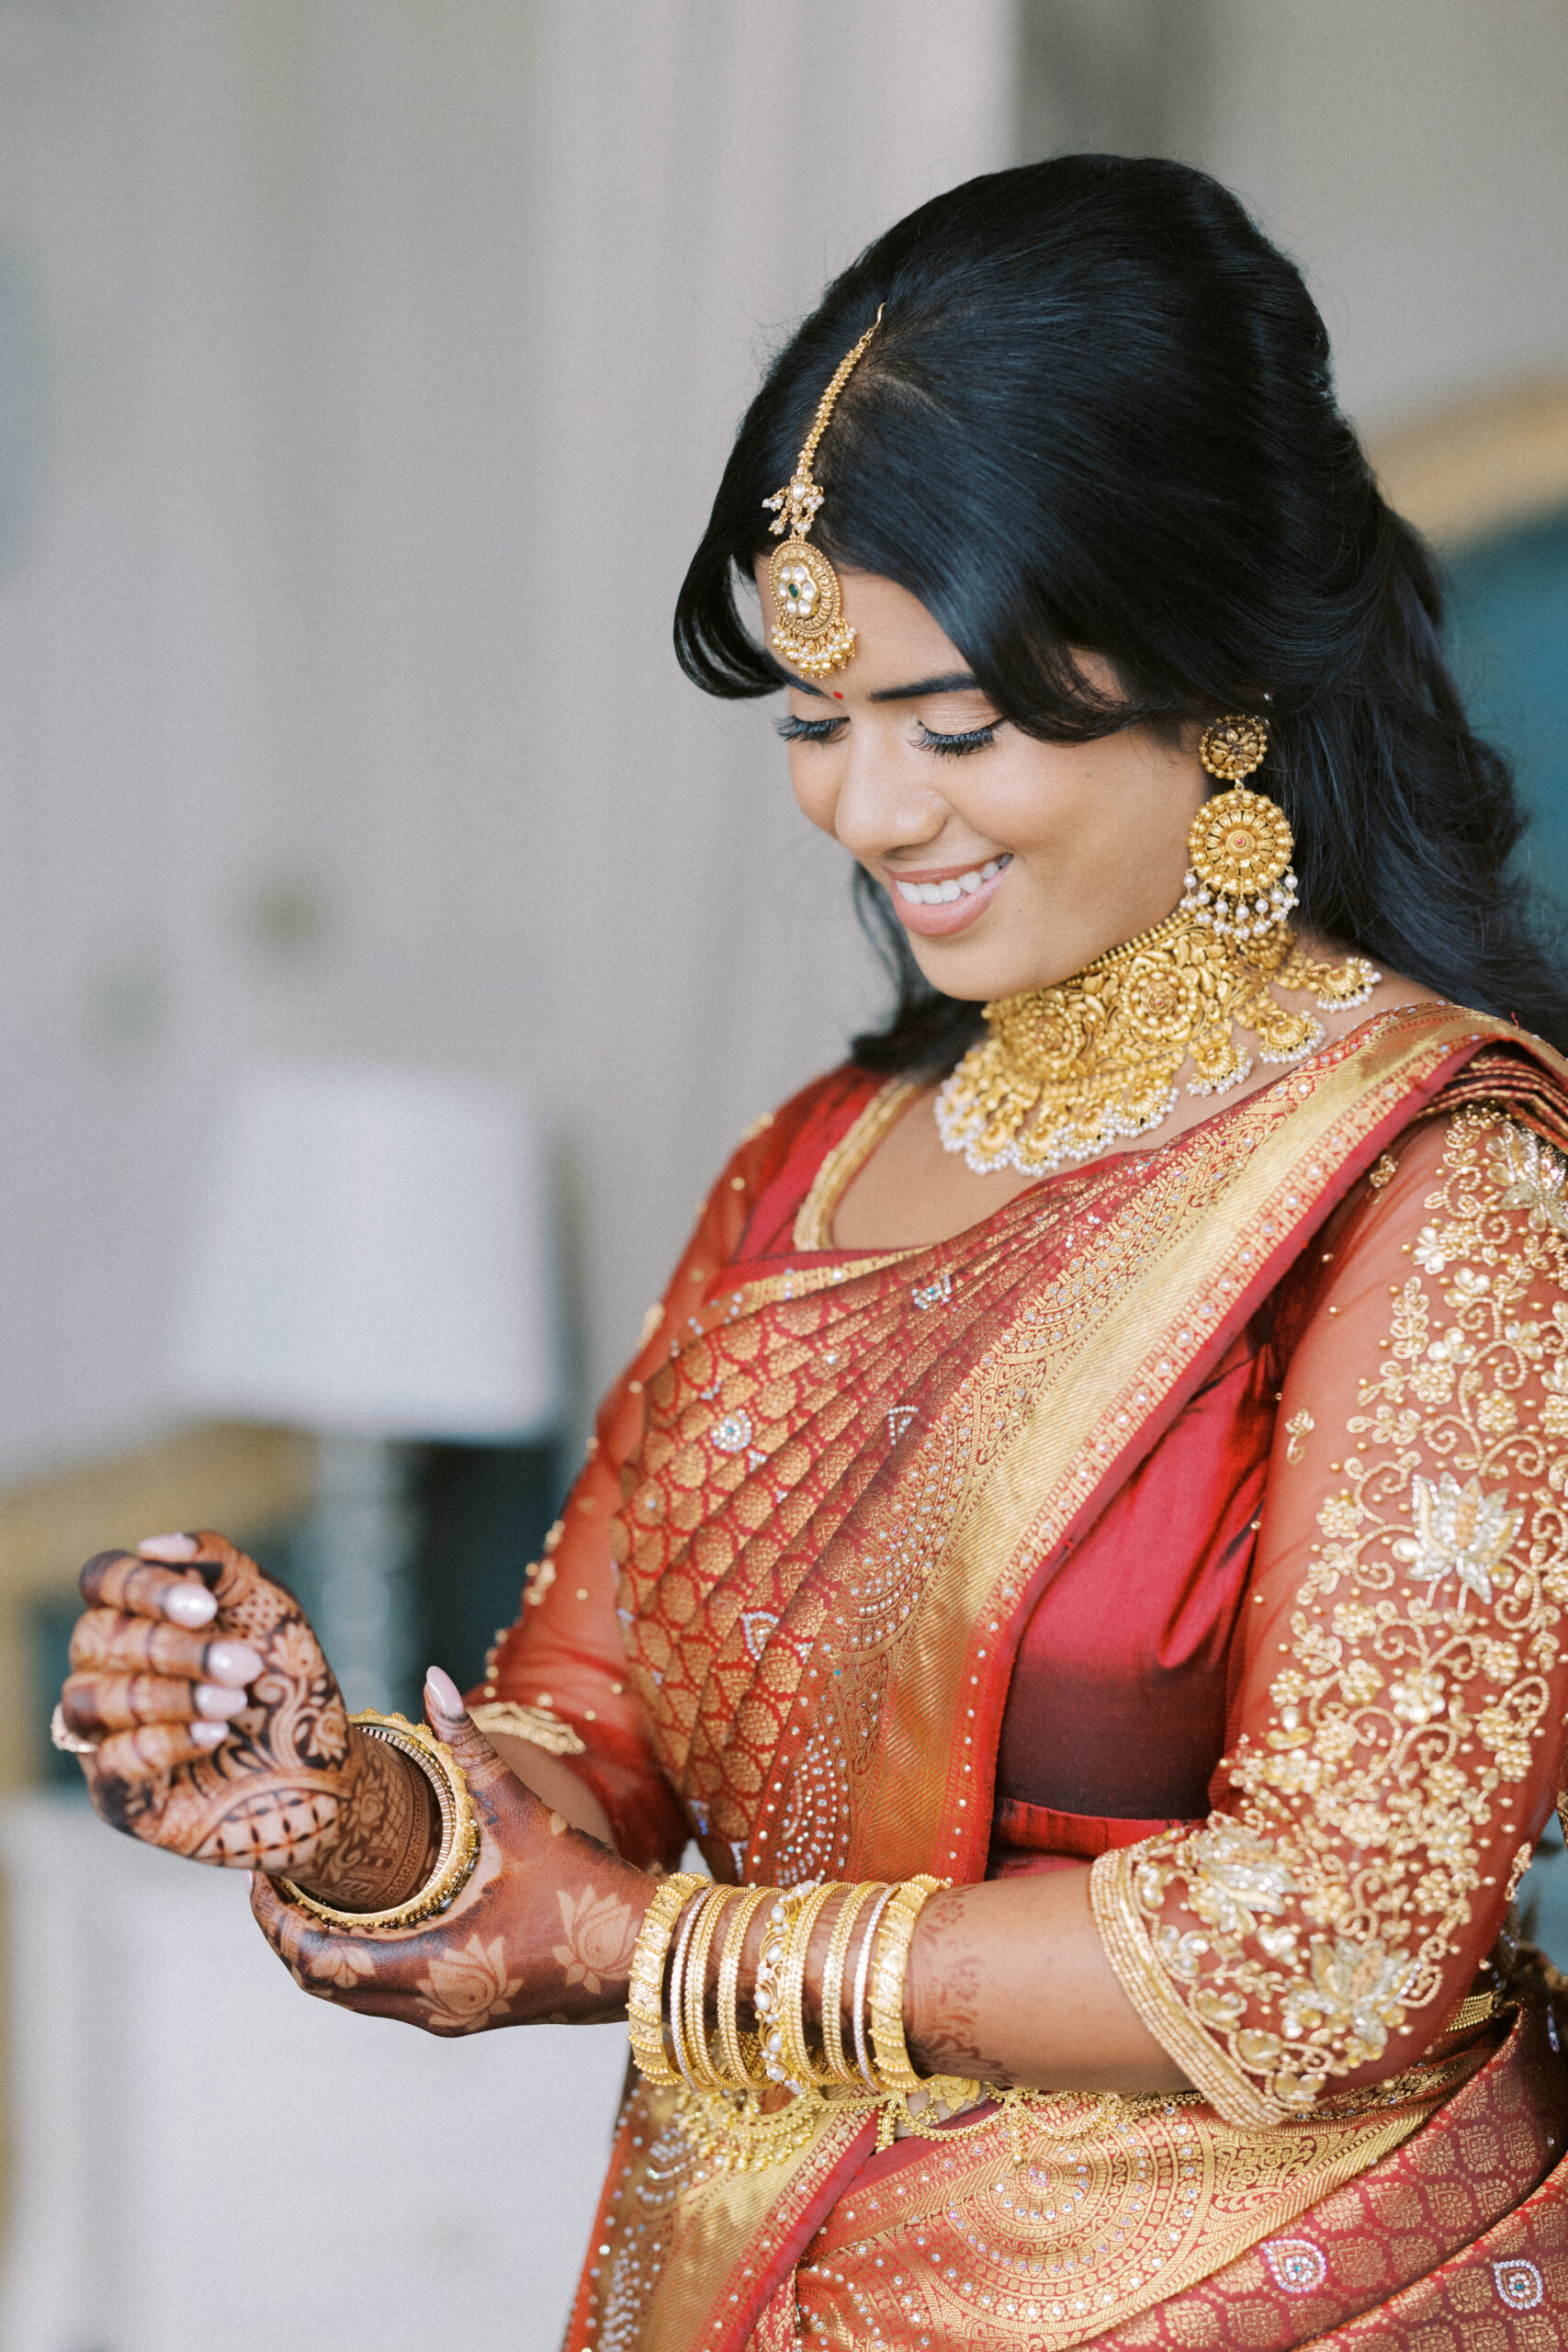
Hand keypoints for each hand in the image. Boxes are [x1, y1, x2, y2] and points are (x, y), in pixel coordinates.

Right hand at [61, 1531, 430, 1895]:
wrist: (325, 1773)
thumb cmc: (291, 1685)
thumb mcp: (270, 1612)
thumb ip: (220, 1567)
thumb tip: (153, 1544)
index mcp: (139, 1618)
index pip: (102, 1580)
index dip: (143, 1587)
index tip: (205, 1607)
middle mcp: (110, 1672)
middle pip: (95, 1639)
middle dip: (174, 1649)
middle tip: (244, 1666)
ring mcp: (105, 1736)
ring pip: (88, 1699)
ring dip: (170, 1696)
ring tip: (235, 1704)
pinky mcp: (117, 1795)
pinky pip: (109, 1761)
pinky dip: (164, 1742)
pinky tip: (215, 1736)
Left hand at [251, 1668, 655, 2033]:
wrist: (645, 1955)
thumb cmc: (587, 1889)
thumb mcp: (522, 1812)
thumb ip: (470, 1747)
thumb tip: (432, 1679)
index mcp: (431, 1966)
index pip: (316, 1962)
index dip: (274, 1923)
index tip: (260, 1876)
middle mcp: (429, 2006)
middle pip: (322, 1986)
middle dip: (287, 1934)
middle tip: (274, 1877)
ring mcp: (447, 2017)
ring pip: (354, 1997)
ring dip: (323, 1950)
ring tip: (309, 1891)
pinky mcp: (466, 2013)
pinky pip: (387, 1997)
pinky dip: (361, 1961)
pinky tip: (368, 1914)